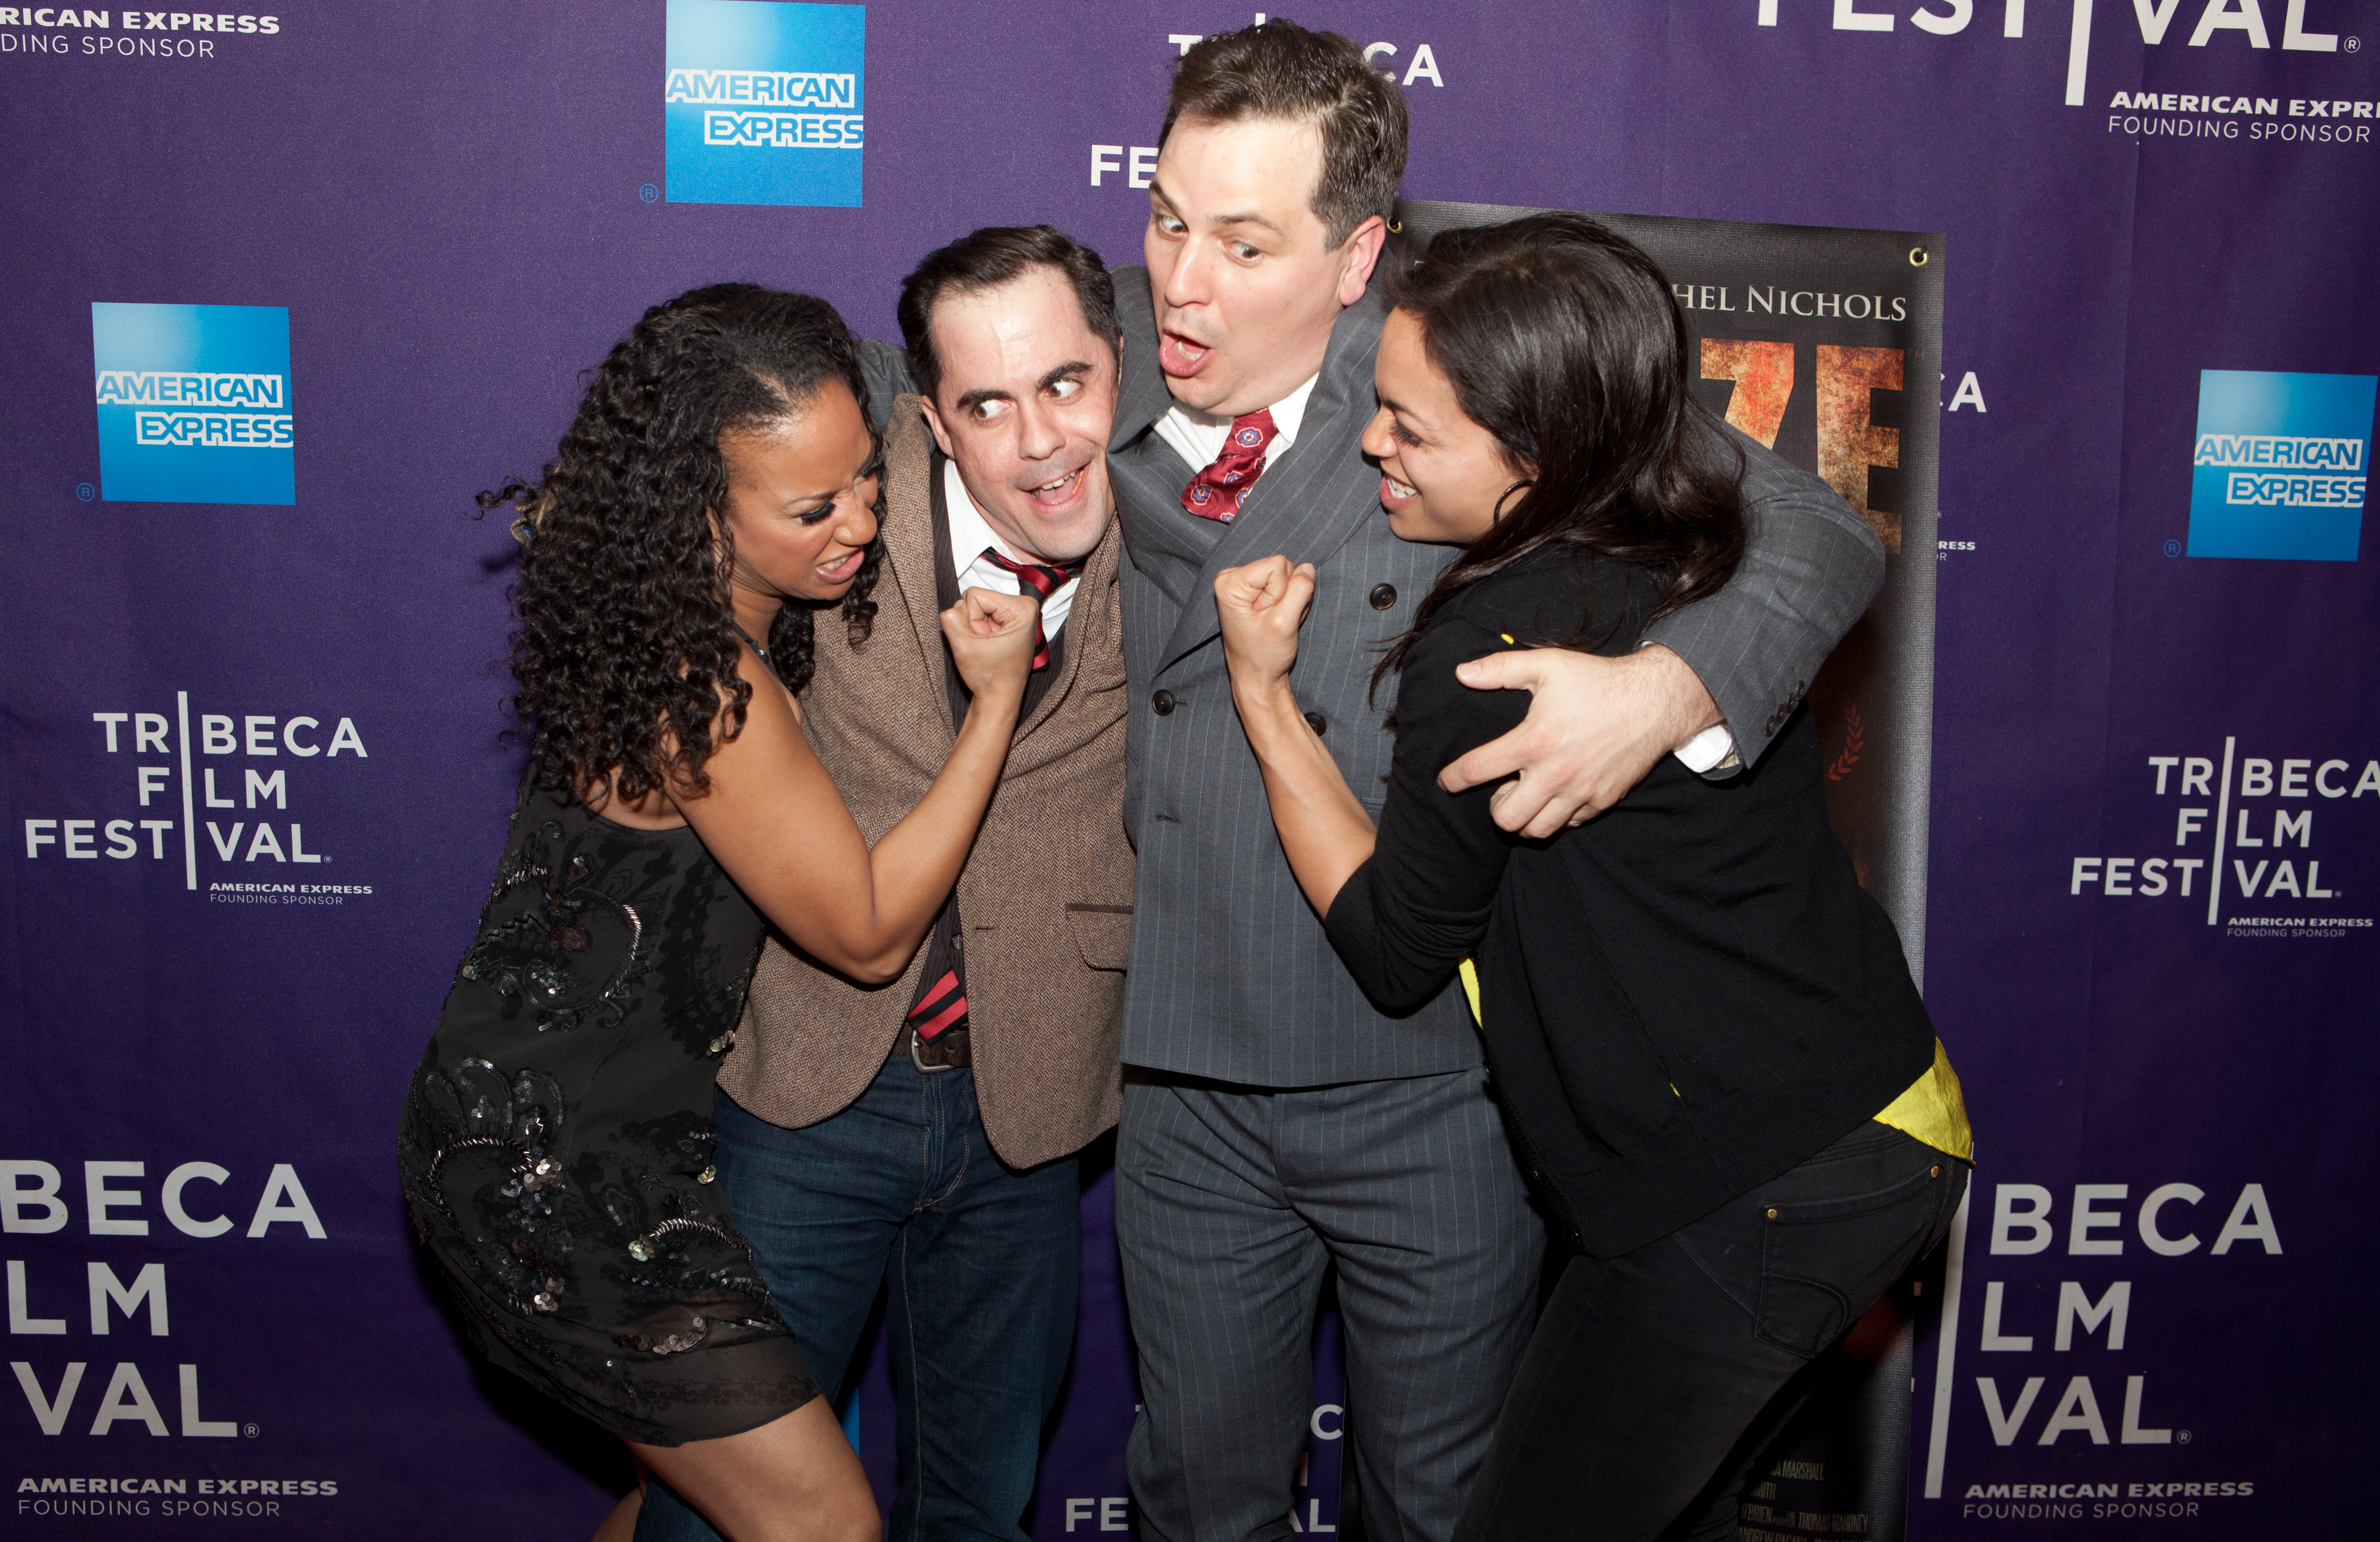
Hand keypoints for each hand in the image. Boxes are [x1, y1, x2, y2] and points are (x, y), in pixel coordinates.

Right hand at [941, 586, 1038, 700]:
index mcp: (1022, 608)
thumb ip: (950, 618)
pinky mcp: (1007, 620)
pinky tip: (987, 646)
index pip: (974, 595)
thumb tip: (950, 609)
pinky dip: (977, 631)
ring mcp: (1015, 613)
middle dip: (972, 623)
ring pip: (974, 607)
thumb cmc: (989, 677)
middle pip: (975, 598)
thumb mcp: (962, 646)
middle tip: (985, 646)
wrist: (999, 697)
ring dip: (973, 628)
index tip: (984, 641)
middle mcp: (1023, 606)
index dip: (970, 620)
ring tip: (987, 647)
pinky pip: (979, 615)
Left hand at [1214, 556, 1315, 694]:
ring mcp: (1245, 583)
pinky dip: (1288, 603)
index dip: (1281, 592)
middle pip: (1282, 567)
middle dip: (1286, 595)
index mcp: (1231, 582)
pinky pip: (1287, 584)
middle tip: (1273, 620)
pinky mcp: (1256, 589)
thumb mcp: (1284, 623)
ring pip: (1288, 575)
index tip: (1268, 616)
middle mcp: (1233, 577)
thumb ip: (1299, 591)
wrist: (1257, 678)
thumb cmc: (1263, 656)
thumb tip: (1308, 568)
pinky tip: (1277, 620)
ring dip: (1289, 601)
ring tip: (1275, 622)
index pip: (1277, 565)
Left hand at [1435, 644, 1719, 836]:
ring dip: (1524, 818)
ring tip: (1526, 794)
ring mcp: (1581, 792)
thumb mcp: (1549, 664)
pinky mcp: (1602, 800)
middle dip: (1494, 807)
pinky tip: (1557, 794)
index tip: (1447, 780)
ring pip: (1537, 830)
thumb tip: (1463, 673)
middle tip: (1501, 786)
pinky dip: (1557, 816)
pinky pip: (1570, 824)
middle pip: (1505, 818)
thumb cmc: (1600, 681)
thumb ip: (1501, 668)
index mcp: (1534, 742)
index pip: (1478, 770)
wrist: (1656, 700)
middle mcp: (1555, 774)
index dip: (1454, 778)